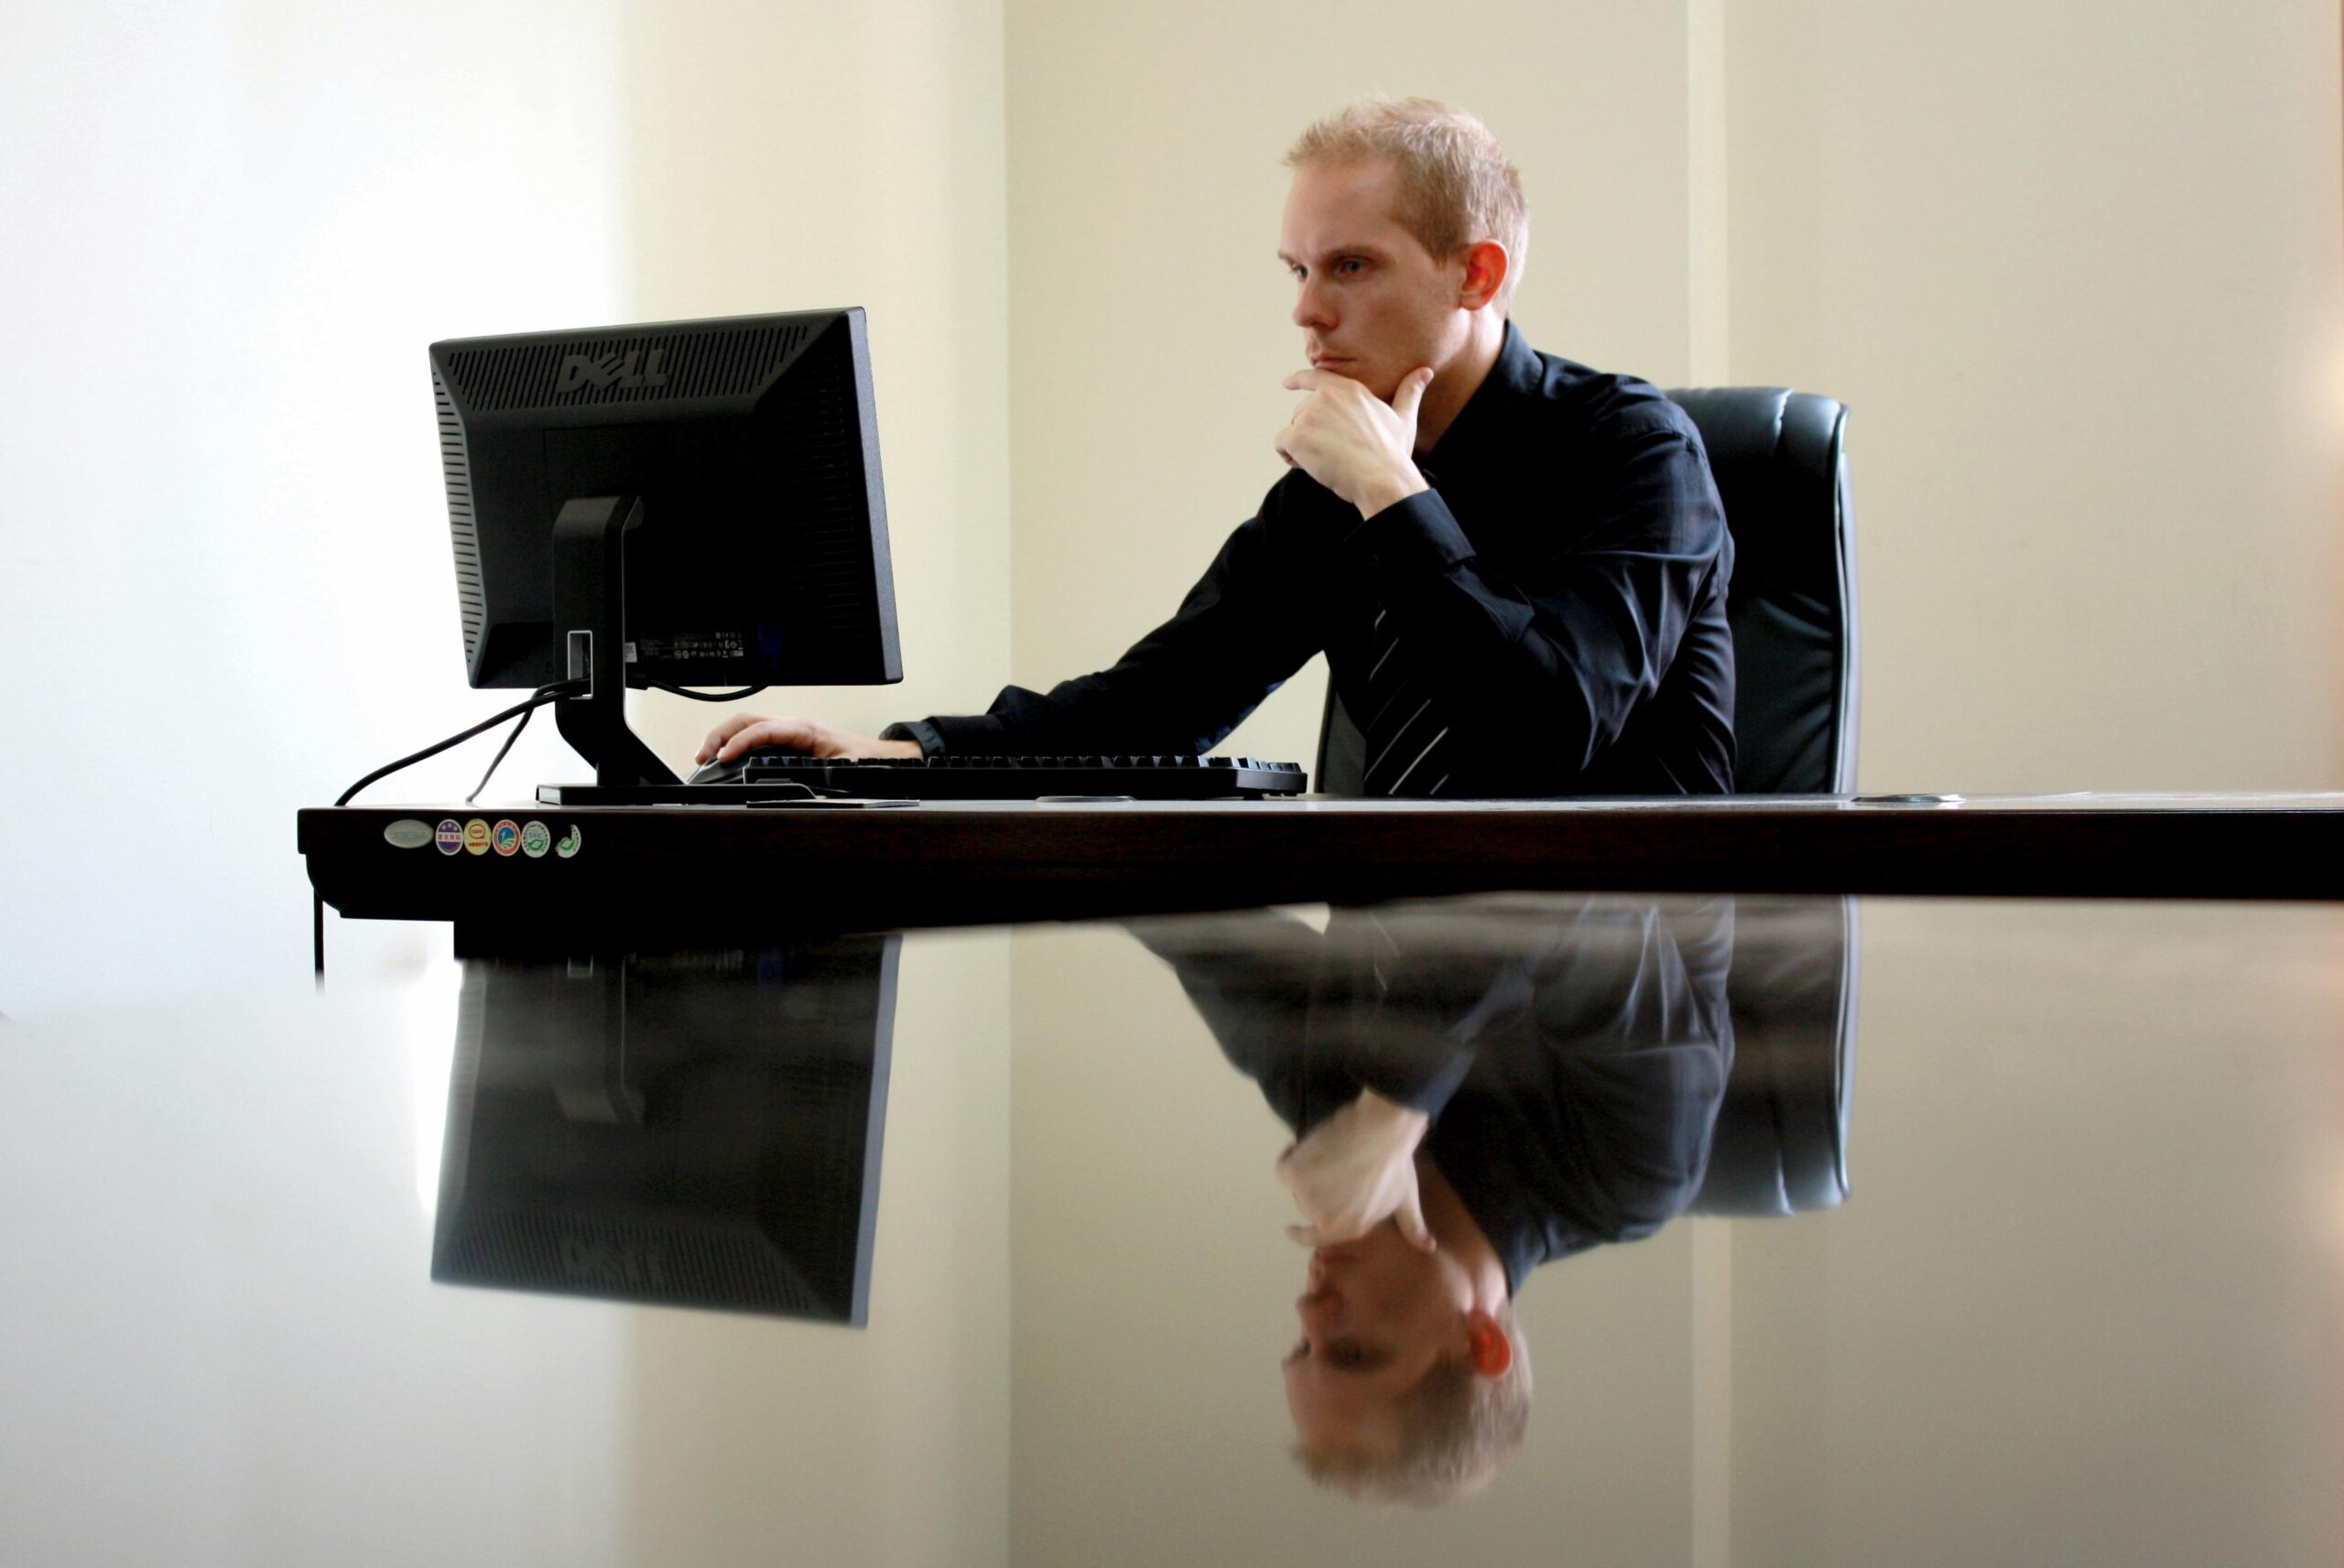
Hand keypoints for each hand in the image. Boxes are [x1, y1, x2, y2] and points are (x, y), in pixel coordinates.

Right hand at [696, 712, 920, 764]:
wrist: (875, 756)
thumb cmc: (861, 759)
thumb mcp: (845, 770)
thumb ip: (825, 778)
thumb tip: (808, 790)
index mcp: (804, 729)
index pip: (764, 729)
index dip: (741, 742)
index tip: (724, 757)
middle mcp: (792, 725)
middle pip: (747, 720)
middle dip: (721, 735)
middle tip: (702, 757)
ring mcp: (787, 730)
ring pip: (747, 724)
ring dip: (723, 737)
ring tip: (705, 757)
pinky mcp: (785, 739)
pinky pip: (754, 735)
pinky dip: (734, 742)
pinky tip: (724, 757)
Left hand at [1273, 366, 1433, 516]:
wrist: (1381, 478)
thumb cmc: (1393, 452)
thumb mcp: (1404, 418)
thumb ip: (1410, 392)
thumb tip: (1426, 372)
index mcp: (1349, 388)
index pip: (1316, 377)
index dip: (1299, 380)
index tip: (1287, 384)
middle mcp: (1326, 396)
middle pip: (1302, 412)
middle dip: (1311, 433)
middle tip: (1334, 453)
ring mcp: (1309, 415)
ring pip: (1292, 430)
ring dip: (1302, 447)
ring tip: (1327, 460)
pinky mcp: (1297, 436)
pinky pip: (1281, 445)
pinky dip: (1290, 457)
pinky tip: (1310, 466)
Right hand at [1276, 1089, 1434, 1251]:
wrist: (1379, 1132)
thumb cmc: (1395, 1166)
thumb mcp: (1406, 1199)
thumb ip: (1412, 1227)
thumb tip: (1429, 1248)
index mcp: (1348, 1228)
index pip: (1317, 1238)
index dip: (1303, 1234)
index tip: (1292, 1229)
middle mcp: (1323, 1218)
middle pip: (1310, 1205)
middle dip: (1320, 1190)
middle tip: (1339, 1168)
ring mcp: (1306, 1196)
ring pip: (1298, 1184)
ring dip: (1307, 1171)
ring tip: (1329, 1154)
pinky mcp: (1293, 1172)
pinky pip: (1284, 1168)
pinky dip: (1290, 1157)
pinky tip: (1302, 1147)